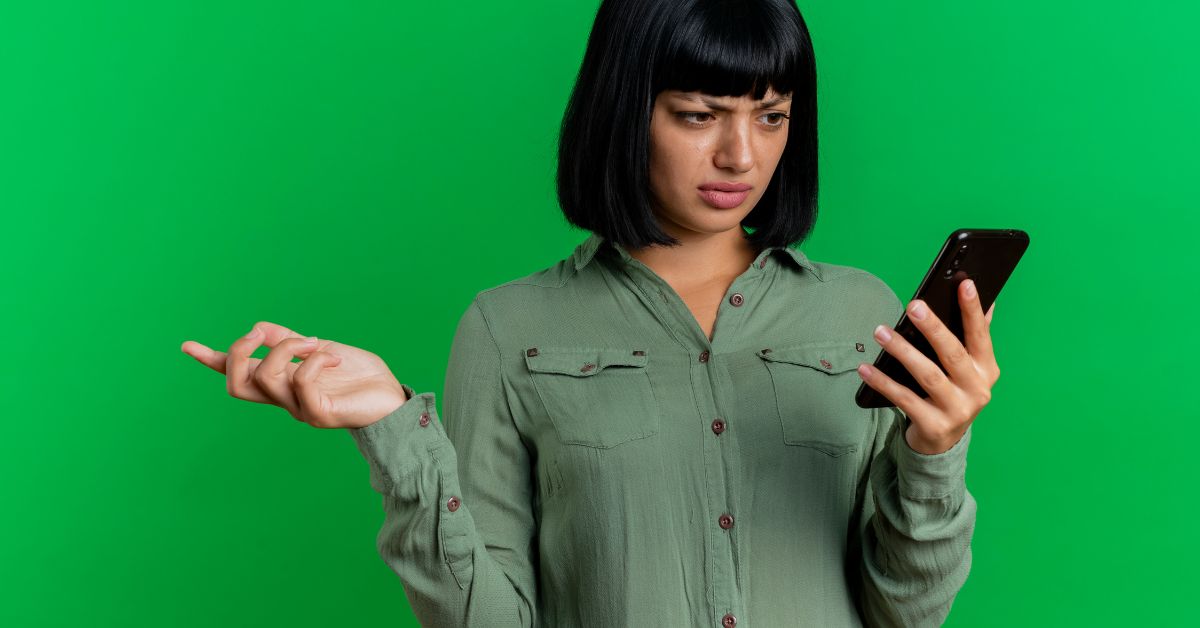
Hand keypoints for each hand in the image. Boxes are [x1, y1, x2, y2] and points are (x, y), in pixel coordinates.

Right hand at [180, 321, 408, 428]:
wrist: (392, 398)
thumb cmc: (359, 377)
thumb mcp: (320, 350)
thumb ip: (291, 341)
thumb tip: (259, 327)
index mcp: (282, 383)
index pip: (239, 375)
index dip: (212, 361)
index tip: (186, 345)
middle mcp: (285, 399)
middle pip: (237, 384)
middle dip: (238, 352)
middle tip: (261, 332)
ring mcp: (300, 409)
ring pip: (265, 377)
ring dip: (286, 347)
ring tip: (315, 341)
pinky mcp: (319, 414)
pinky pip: (301, 382)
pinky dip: (315, 360)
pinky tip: (335, 357)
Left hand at [856, 279, 998, 453]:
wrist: (942, 442)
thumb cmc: (952, 394)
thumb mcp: (968, 370)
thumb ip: (975, 338)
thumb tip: (987, 301)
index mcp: (986, 370)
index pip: (980, 335)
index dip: (973, 310)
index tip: (965, 283)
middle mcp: (977, 390)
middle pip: (952, 353)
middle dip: (933, 327)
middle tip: (913, 305)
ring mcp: (957, 410)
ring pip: (927, 375)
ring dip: (902, 351)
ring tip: (880, 331)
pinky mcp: (934, 426)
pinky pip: (904, 399)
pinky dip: (883, 382)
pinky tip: (866, 368)